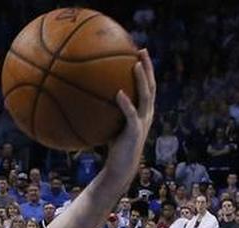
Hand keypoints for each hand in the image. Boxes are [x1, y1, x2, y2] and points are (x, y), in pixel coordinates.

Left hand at [101, 50, 155, 183]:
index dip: (147, 69)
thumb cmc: (114, 147)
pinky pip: (131, 114)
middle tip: (142, 50)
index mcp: (143, 111)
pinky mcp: (135, 131)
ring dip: (141, 79)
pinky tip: (118, 93)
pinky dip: (126, 103)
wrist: (121, 167)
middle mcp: (147, 113)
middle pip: (152, 85)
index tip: (140, 52)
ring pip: (146, 96)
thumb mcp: (110, 125)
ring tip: (136, 65)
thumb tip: (86, 96)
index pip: (148, 85)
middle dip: (148, 67)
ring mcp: (143, 122)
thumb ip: (106, 110)